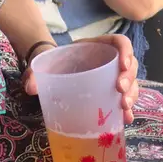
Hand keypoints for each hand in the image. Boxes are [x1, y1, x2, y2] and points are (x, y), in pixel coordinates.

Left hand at [22, 33, 139, 122]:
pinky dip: (127, 110)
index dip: (126, 51)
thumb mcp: (44, 64)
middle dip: (129, 79)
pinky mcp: (112, 94)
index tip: (122, 64)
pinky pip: (125, 99)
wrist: (52, 74)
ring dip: (131, 95)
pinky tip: (125, 119)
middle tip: (120, 91)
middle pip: (130, 65)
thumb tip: (30, 87)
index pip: (120, 42)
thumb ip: (36, 72)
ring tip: (124, 107)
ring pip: (132, 83)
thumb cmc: (53, 64)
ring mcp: (113, 78)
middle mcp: (110, 61)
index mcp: (98, 46)